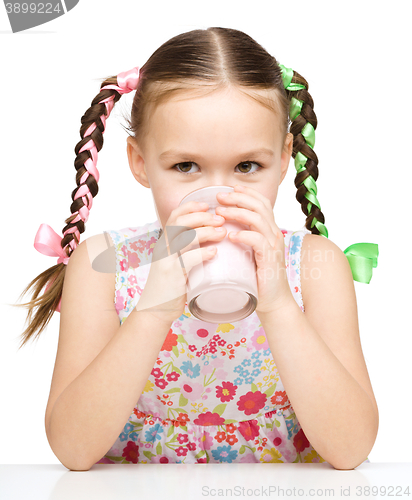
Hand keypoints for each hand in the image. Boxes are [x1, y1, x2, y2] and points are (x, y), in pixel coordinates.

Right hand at [135, 200, 226, 325]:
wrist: (156, 308)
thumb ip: (188, 248)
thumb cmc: (171, 284)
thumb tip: (211, 236)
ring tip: (222, 232)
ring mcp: (166, 261)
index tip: (208, 204)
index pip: (175, 215)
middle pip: (180, 222)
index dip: (191, 206)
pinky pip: (187, 260)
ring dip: (206, 232)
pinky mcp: (171, 275)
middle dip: (202, 216)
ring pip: (184, 238)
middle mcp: (163, 247)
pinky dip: (202, 253)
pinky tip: (215, 252)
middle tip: (220, 219)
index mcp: (165, 241)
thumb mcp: (177, 260)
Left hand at [216, 185, 294, 317]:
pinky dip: (244, 235)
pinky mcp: (270, 259)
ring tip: (220, 213)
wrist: (273, 301)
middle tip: (219, 197)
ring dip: (237, 213)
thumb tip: (219, 230)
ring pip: (258, 219)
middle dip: (238, 198)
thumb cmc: (257, 278)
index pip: (262, 203)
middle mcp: (274, 234)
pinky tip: (231, 236)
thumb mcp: (248, 253)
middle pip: (259, 206)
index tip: (228, 189)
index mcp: (270, 231)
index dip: (246, 193)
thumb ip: (240, 240)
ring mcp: (274, 246)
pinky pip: (259, 241)